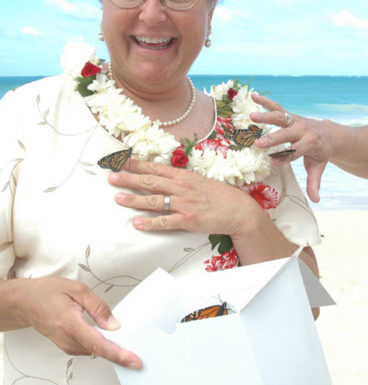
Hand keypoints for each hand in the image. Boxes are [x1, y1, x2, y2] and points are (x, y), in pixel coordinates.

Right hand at [17, 277, 141, 368]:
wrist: (26, 302)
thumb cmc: (48, 292)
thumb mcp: (77, 290)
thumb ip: (98, 307)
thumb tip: (113, 324)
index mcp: (71, 324)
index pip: (98, 344)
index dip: (118, 354)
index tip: (133, 361)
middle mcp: (68, 339)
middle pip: (100, 350)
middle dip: (120, 351)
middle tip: (138, 350)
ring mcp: (67, 345)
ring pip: (95, 350)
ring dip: (111, 347)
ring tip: (126, 340)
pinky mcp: (67, 346)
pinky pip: (89, 348)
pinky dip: (101, 345)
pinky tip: (109, 337)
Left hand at [108, 158, 264, 240]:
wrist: (238, 210)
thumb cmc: (218, 195)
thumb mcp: (198, 181)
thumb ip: (179, 179)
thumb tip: (160, 176)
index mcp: (183, 176)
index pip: (155, 168)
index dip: (136, 164)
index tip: (121, 161)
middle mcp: (181, 188)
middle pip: (150, 182)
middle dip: (129, 179)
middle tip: (111, 177)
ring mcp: (184, 204)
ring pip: (154, 201)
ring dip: (134, 199)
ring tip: (117, 197)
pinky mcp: (188, 220)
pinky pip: (166, 221)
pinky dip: (151, 223)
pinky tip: (138, 223)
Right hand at [250, 93, 332, 202]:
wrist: (329, 133)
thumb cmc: (320, 152)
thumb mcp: (318, 167)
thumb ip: (315, 183)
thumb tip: (316, 200)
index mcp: (310, 144)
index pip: (295, 152)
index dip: (284, 157)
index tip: (272, 162)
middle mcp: (302, 130)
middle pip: (286, 135)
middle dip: (272, 140)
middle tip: (258, 144)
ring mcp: (295, 120)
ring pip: (280, 117)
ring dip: (266, 116)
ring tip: (251, 117)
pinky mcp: (289, 115)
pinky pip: (276, 106)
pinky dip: (265, 101)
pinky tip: (253, 95)